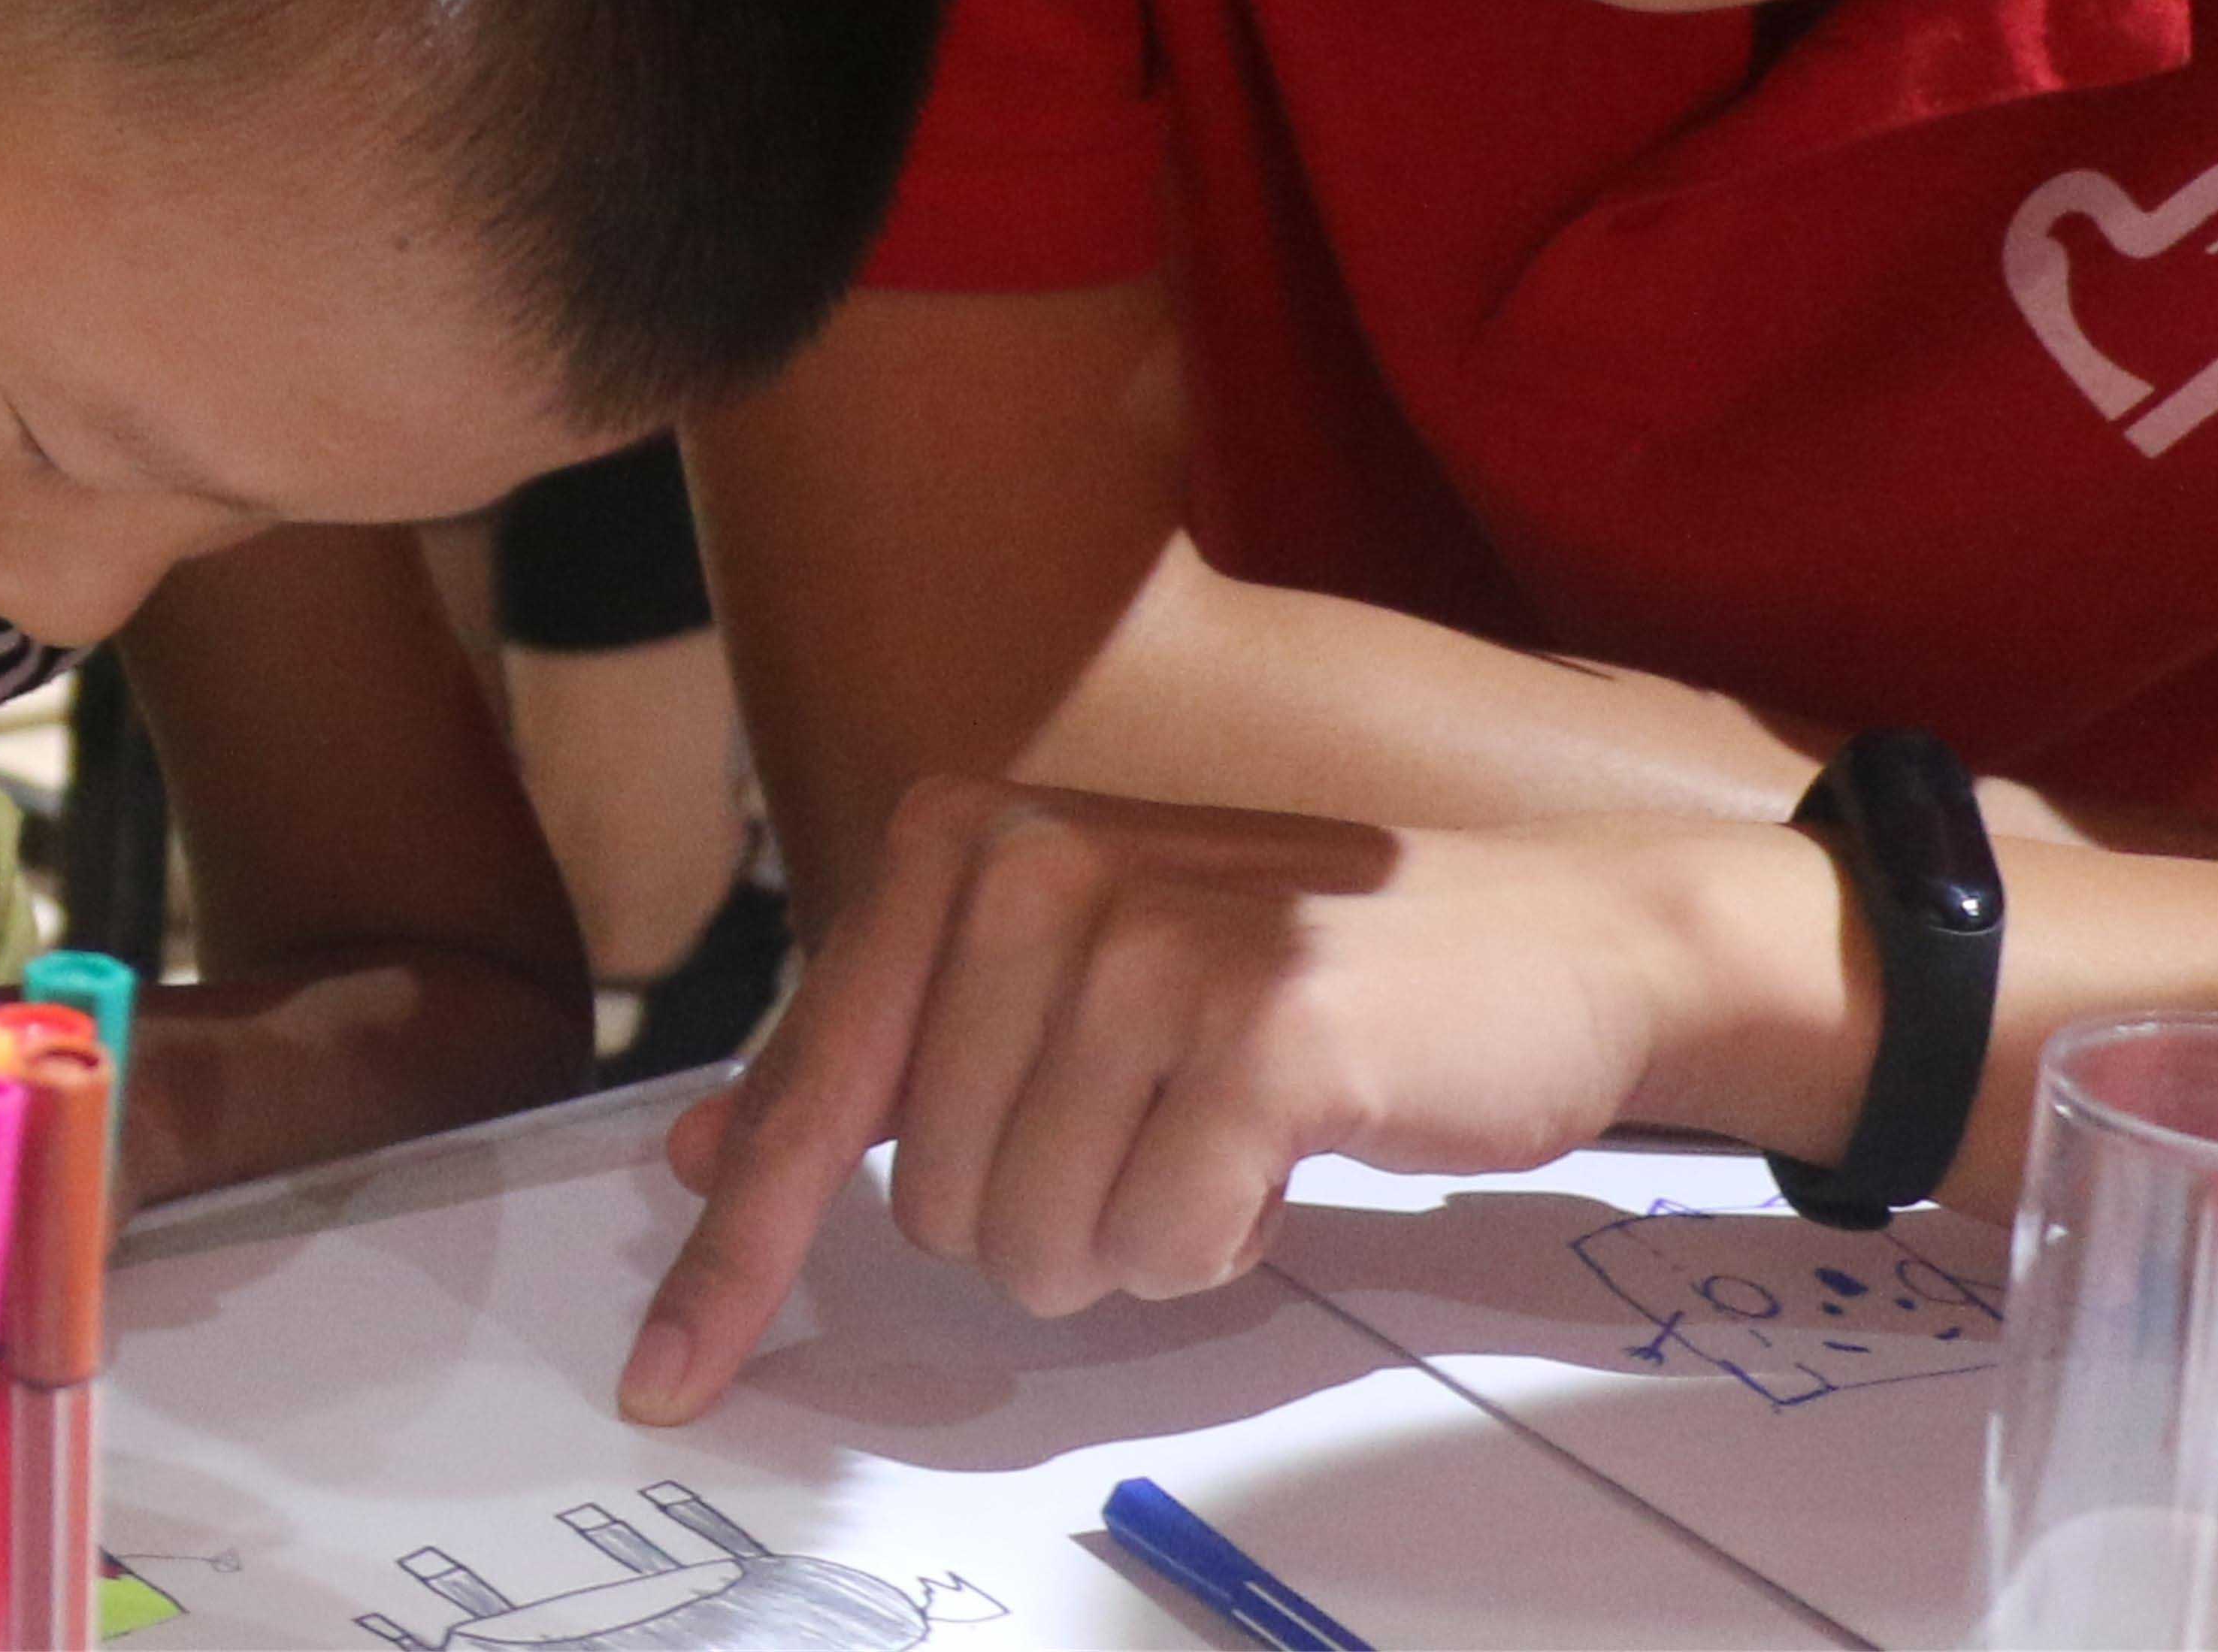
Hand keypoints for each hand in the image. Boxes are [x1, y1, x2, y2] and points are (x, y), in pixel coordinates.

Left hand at [616, 780, 1745, 1424]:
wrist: (1551, 937)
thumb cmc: (1288, 970)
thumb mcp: (1065, 977)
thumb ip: (882, 1059)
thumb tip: (704, 1151)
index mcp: (959, 840)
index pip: (810, 1094)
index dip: (733, 1259)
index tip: (667, 1377)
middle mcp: (1033, 861)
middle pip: (933, 1205)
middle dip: (1042, 1222)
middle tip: (1149, 1133)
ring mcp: (1152, 938)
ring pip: (1037, 1241)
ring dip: (1133, 1236)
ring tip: (1215, 1133)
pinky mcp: (1264, 1029)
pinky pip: (1164, 1244)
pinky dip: (1218, 1239)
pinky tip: (1279, 1152)